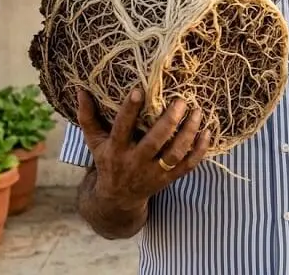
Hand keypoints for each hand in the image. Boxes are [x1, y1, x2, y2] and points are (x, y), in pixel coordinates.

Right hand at [76, 87, 210, 209]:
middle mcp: (135, 162)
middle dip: (169, 122)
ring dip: (188, 133)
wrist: (117, 199)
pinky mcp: (168, 179)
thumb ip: (87, 116)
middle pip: (154, 142)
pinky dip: (200, 150)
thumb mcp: (94, 142)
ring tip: (198, 112)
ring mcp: (154, 172)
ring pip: (175, 154)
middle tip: (181, 101)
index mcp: (115, 150)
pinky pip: (188, 166)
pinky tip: (207, 132)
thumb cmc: (107, 162)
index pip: (122, 128)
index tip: (139, 90)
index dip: (130, 110)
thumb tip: (80, 89)